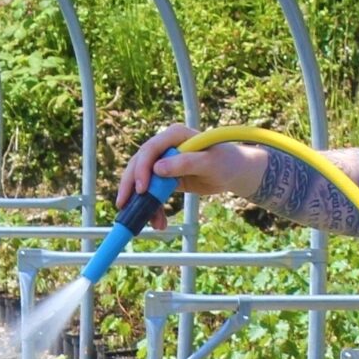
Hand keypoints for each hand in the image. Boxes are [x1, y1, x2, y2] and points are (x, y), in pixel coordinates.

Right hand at [112, 124, 265, 227]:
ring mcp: (163, 162)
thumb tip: (158, 169)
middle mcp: (165, 147)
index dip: (142, 169)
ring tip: (151, 222)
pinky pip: (153, 193)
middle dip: (131, 187)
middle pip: (139, 165)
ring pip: (143, 181)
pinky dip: (153, 208)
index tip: (142, 190)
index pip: (150, 150)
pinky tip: (158, 222)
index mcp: (174, 136)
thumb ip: (185, 163)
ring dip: (143, 203)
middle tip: (124, 206)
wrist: (234, 172)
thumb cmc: (226, 162)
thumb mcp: (209, 163)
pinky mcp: (165, 178)